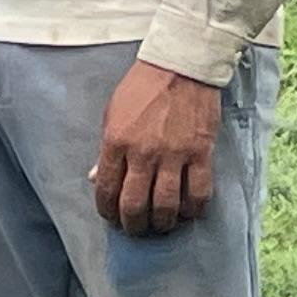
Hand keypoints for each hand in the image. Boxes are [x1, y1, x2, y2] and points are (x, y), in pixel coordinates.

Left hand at [91, 63, 223, 237]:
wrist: (179, 67)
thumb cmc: (141, 88)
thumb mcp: (112, 114)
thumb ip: (105, 149)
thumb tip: (95, 178)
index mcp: (115, 142)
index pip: (106, 188)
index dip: (106, 210)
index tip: (110, 217)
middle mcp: (143, 153)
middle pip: (135, 204)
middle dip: (132, 224)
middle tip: (135, 230)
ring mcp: (174, 155)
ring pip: (167, 204)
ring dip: (163, 222)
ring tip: (161, 225)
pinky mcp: (200, 153)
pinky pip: (199, 192)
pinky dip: (194, 209)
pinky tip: (189, 212)